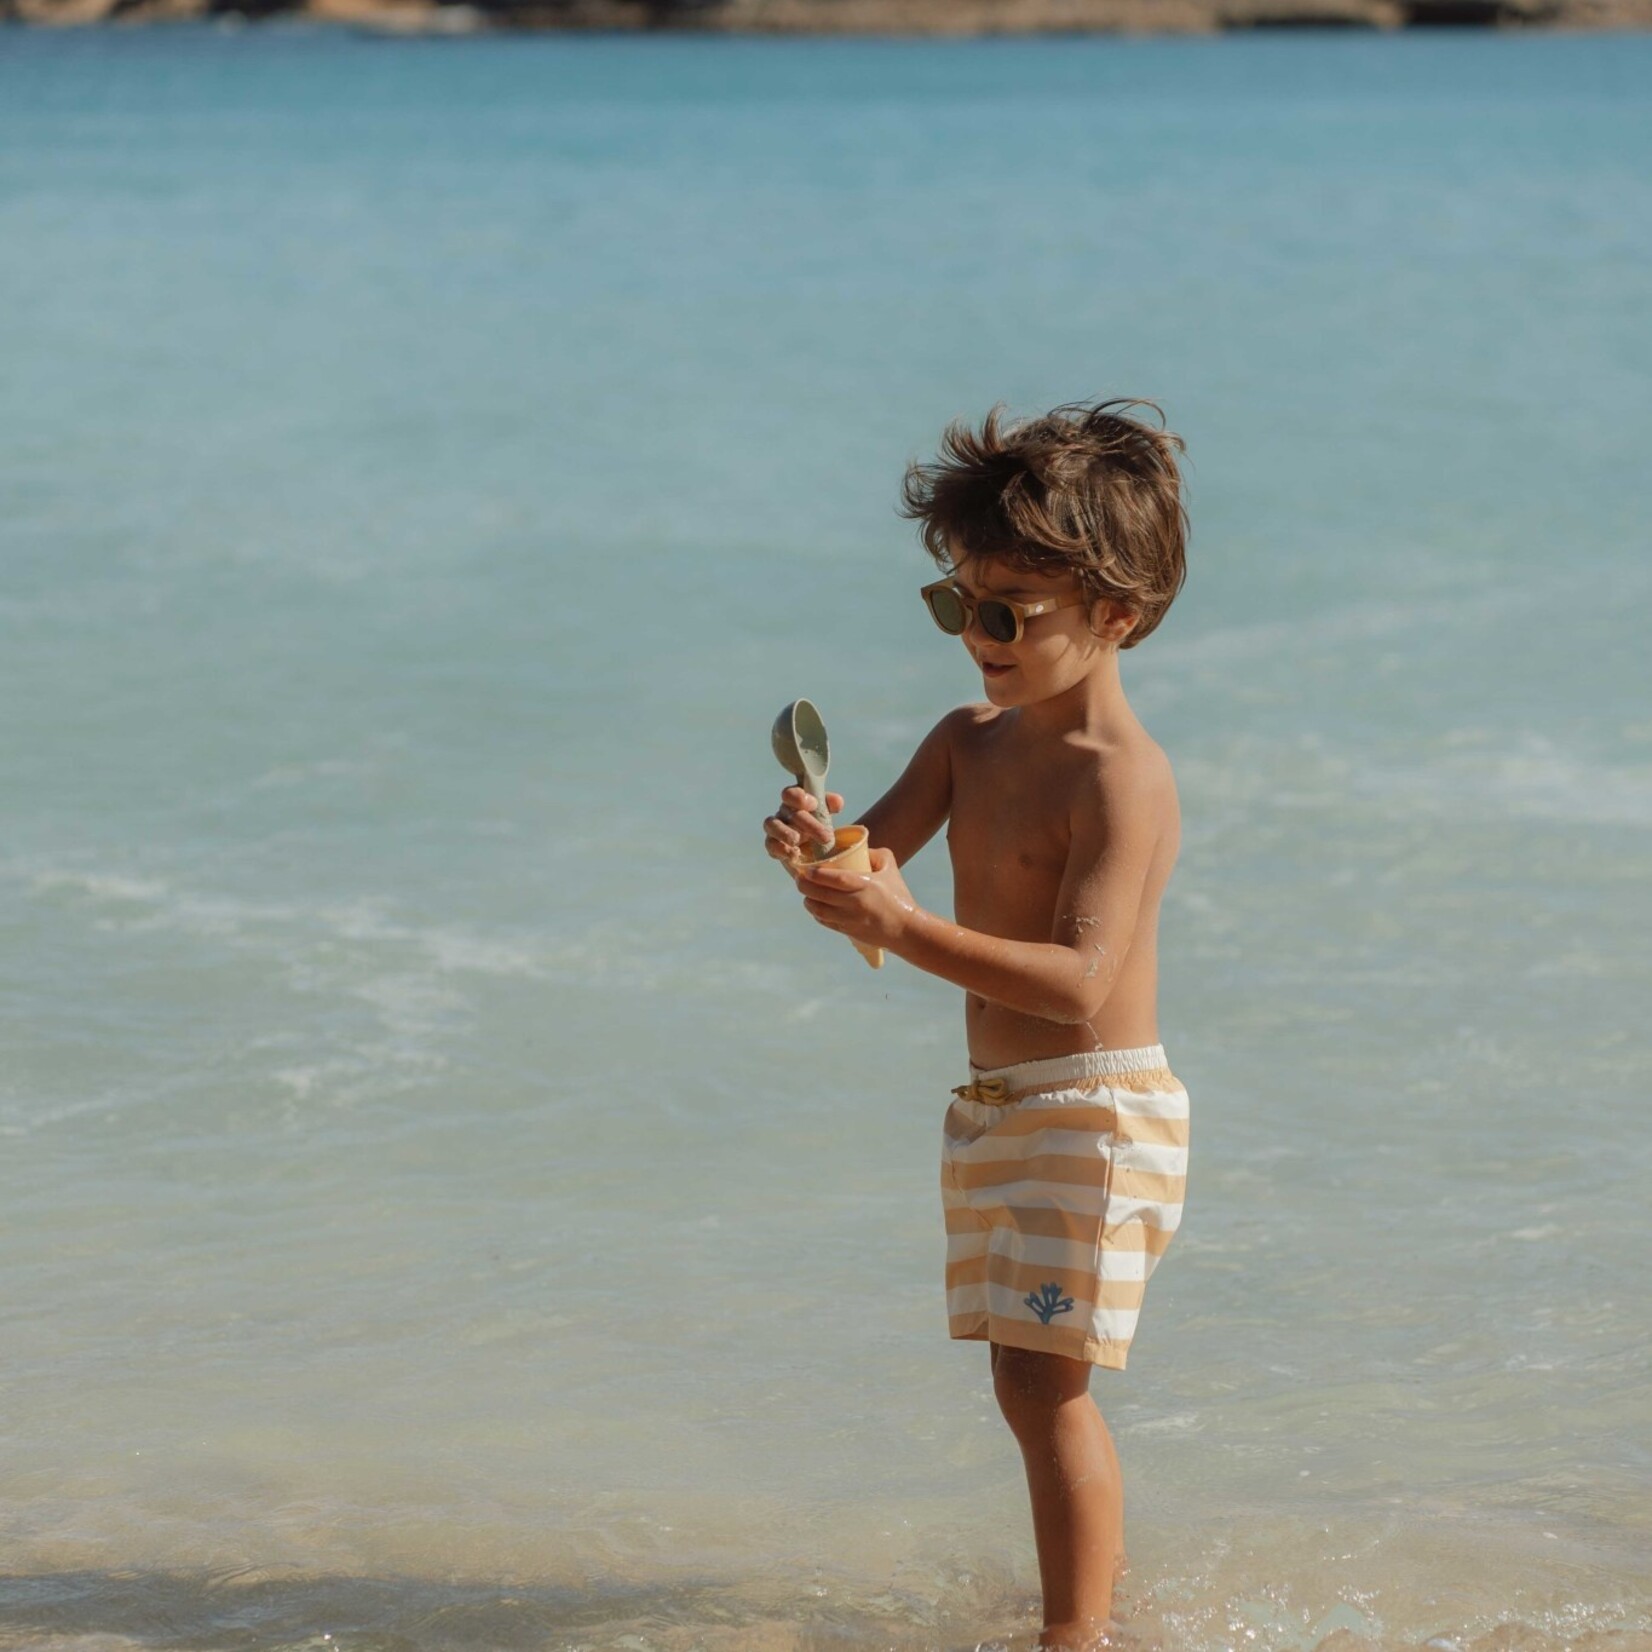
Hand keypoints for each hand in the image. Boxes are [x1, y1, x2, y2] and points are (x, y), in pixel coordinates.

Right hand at [763, 786, 843, 865]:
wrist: (815, 848)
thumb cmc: (819, 824)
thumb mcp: (827, 812)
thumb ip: (831, 804)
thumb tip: (837, 802)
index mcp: (795, 800)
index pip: (790, 793)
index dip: (799, 797)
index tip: (814, 804)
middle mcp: (783, 812)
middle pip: (787, 811)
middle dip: (807, 823)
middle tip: (825, 836)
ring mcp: (776, 828)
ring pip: (772, 825)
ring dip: (784, 833)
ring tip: (796, 841)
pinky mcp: (773, 846)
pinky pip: (771, 845)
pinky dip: (781, 849)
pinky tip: (794, 854)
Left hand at [797, 846, 921, 952]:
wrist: (905, 929)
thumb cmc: (898, 895)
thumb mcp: (890, 867)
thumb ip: (873, 853)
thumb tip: (854, 847)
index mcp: (865, 885)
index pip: (835, 879)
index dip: (816, 874)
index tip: (806, 869)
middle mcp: (855, 903)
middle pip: (821, 895)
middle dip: (805, 886)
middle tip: (800, 878)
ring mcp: (850, 920)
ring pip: (819, 910)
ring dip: (808, 901)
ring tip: (806, 892)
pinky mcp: (848, 931)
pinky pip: (825, 922)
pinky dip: (816, 913)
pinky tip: (816, 906)